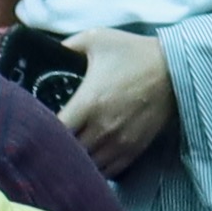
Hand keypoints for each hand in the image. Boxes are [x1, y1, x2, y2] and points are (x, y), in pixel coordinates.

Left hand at [55, 27, 174, 174]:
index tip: (36, 124)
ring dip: (75, 160)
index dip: (41, 130)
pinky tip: (89, 158)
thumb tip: (48, 50)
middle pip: (68, 152)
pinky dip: (96, 169)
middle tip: (48, 140)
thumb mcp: (97, 38)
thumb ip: (68, 45)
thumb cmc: (134, 53)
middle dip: (56, 147)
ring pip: (87, 166)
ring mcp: (119, 143)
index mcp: (88, 102)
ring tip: (68, 152)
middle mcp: (102, 128)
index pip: (54, 130)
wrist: (175, 70)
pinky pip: (108, 172)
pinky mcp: (133, 150)